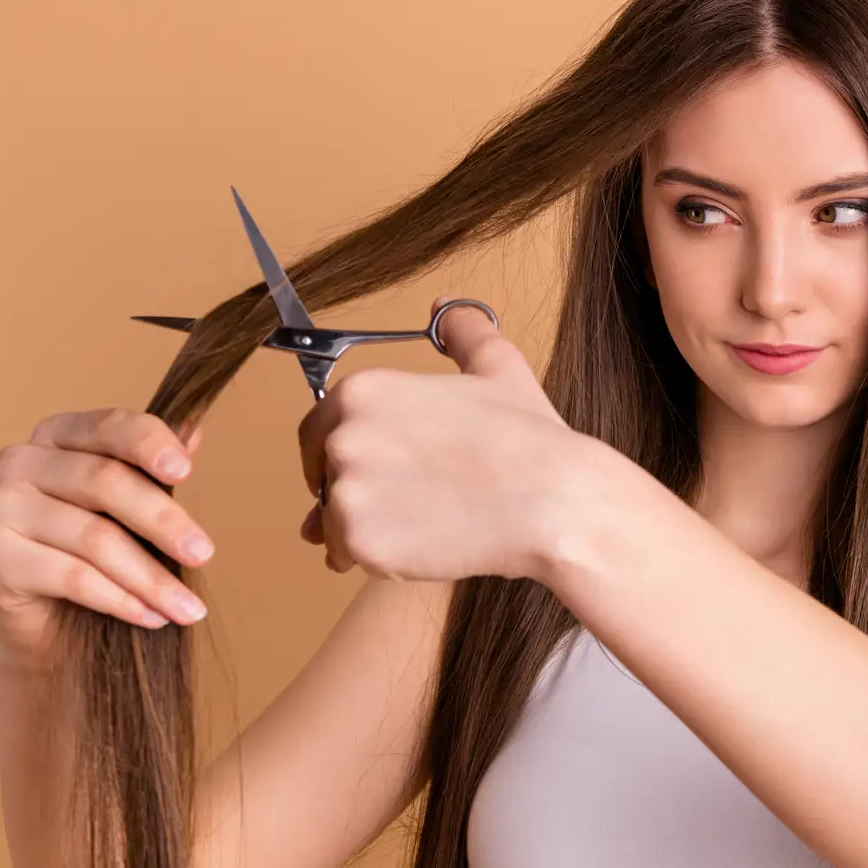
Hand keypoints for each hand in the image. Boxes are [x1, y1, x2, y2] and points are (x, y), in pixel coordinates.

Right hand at [0, 409, 213, 665]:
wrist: (45, 620)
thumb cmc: (92, 549)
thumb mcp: (130, 507)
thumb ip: (155, 470)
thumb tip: (194, 433)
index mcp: (56, 434)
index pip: (109, 427)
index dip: (149, 445)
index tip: (186, 472)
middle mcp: (20, 462)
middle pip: (104, 482)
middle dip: (163, 522)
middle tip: (204, 556)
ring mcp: (1, 509)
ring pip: (94, 537)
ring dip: (150, 577)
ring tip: (188, 608)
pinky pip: (72, 577)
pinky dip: (120, 600)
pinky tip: (152, 616)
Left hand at [296, 295, 582, 582]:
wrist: (551, 501)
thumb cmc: (527, 438)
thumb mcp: (496, 366)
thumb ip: (463, 331)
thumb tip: (445, 308)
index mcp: (364, 391)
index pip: (317, 430)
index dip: (340, 454)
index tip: (370, 470)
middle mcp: (344, 437)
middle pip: (325, 477)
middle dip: (355, 493)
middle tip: (408, 501)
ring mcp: (348, 491)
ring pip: (333, 521)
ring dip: (364, 529)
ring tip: (421, 525)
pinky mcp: (360, 540)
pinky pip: (345, 556)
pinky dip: (374, 559)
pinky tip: (419, 548)